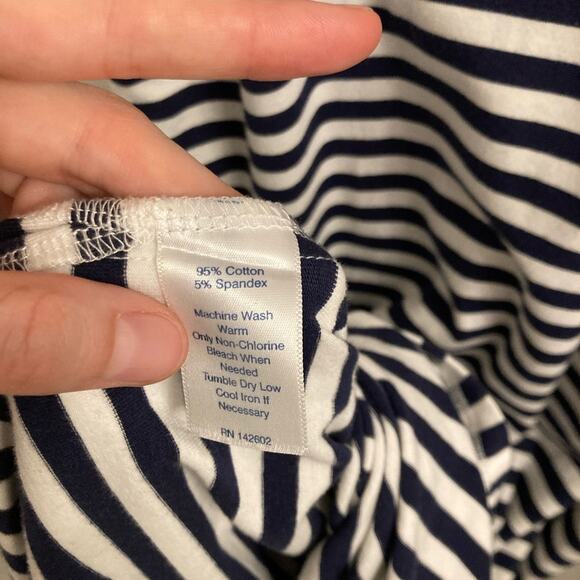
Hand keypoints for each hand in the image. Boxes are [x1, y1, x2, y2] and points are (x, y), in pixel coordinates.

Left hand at [0, 0, 380, 393]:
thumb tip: (162, 345)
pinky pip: (55, 214)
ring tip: (187, 323)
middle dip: (181, 213)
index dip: (239, 30)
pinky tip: (125, 312)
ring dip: (137, 257)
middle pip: (108, 134)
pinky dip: (94, 266)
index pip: (113, 23)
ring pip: (86, 186)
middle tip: (248, 288)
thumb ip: (28, 328)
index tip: (351, 34)